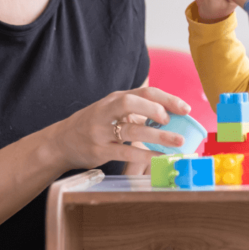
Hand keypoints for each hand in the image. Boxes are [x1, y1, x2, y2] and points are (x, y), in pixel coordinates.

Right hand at [47, 84, 190, 170]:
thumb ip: (136, 111)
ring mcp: (101, 130)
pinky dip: (144, 154)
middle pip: (131, 102)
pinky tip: (159, 157)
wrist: (62, 142)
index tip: (186, 109)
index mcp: (115, 98)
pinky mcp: (99, 150)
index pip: (144, 92)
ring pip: (130, 130)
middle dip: (154, 110)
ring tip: (176, 142)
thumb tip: (171, 115)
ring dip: (156, 136)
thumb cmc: (95, 124)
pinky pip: (124, 152)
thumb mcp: (113, 111)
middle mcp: (107, 110)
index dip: (167, 99)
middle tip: (172, 121)